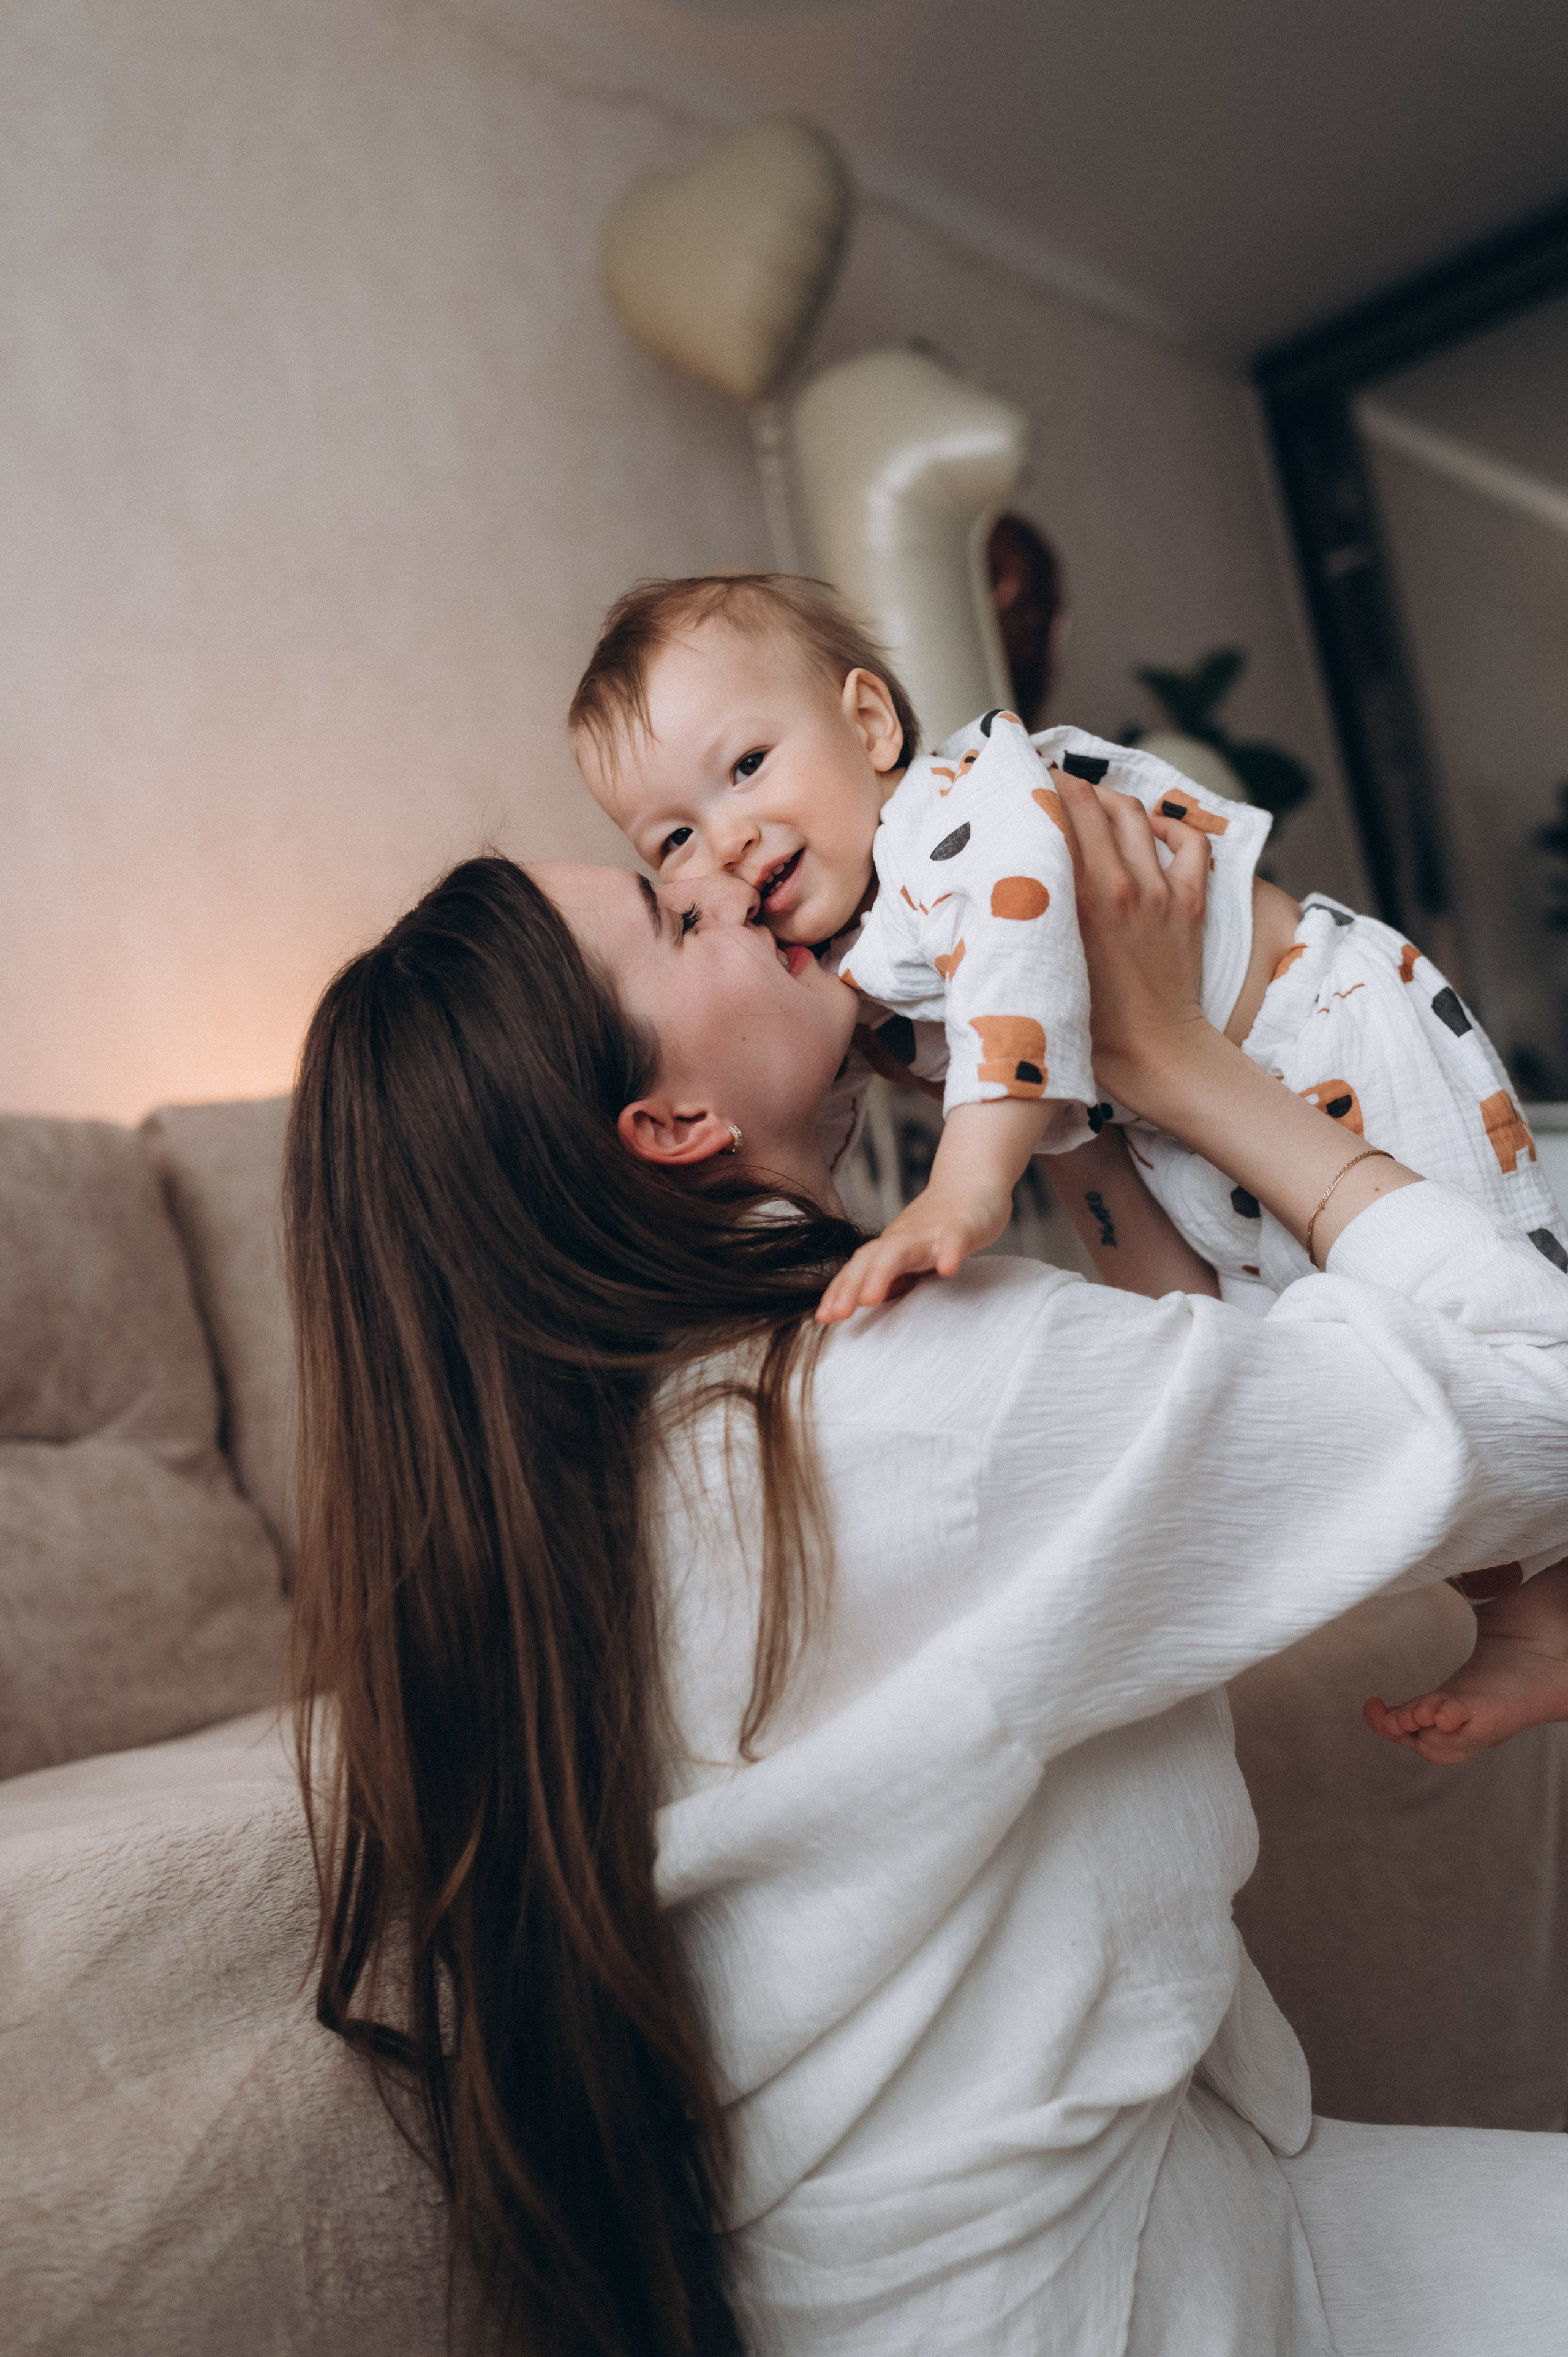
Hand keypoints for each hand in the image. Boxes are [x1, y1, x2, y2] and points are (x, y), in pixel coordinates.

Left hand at [817, 1177, 1012, 1322]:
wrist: (972, 1181)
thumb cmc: (941, 1226)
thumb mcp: (912, 1257)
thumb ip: (891, 1278)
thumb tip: (866, 1303)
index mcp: (890, 1248)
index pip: (857, 1269)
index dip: (840, 1292)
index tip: (824, 1318)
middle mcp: (904, 1238)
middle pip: (870, 1260)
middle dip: (850, 1287)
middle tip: (837, 1315)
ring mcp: (931, 1231)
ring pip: (901, 1250)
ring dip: (881, 1273)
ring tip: (870, 1299)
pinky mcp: (962, 1225)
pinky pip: (954, 1238)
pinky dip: (949, 1252)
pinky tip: (948, 1268)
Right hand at [1051, 768, 1212, 1117]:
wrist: (1154, 1055)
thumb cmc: (1089, 1026)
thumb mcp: (1039, 968)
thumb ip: (1024, 921)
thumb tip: (998, 887)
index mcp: (1074, 901)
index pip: (1055, 816)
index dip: (1037, 789)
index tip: (1022, 782)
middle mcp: (1118, 884)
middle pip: (1091, 803)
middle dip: (1067, 785)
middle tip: (1049, 783)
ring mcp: (1159, 890)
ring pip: (1134, 814)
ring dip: (1111, 799)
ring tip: (1093, 800)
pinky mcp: (1189, 903)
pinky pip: (1189, 843)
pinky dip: (1170, 827)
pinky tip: (1153, 828)